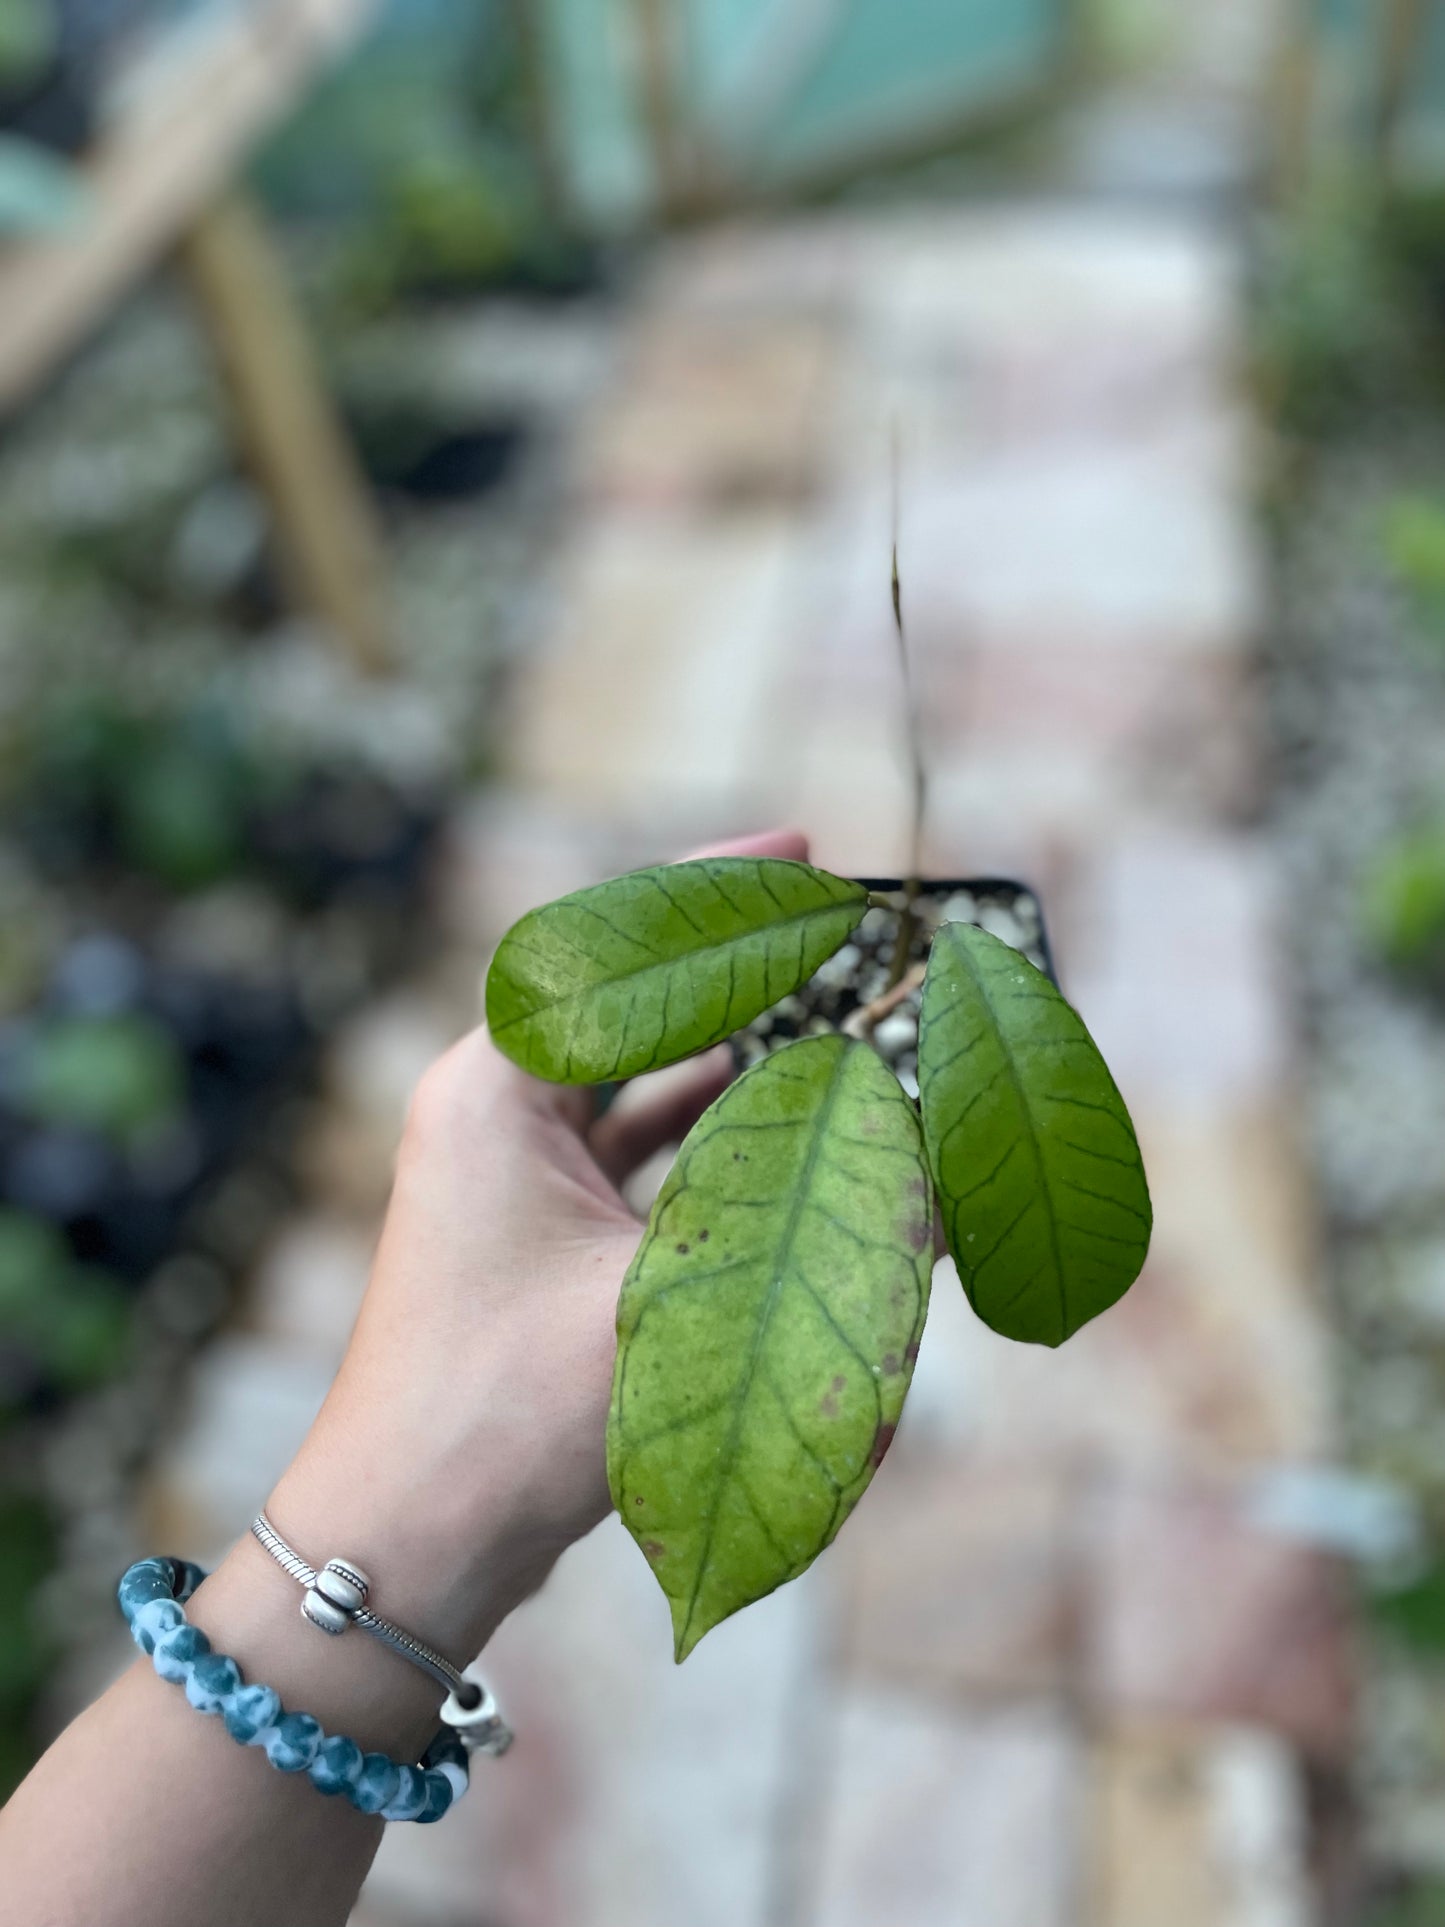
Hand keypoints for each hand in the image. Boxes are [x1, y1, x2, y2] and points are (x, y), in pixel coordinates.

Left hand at [243, 830, 809, 1713]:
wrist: (409, 1542)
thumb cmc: (511, 1416)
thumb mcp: (677, 1311)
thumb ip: (814, 1240)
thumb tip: (947, 1185)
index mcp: (494, 1091)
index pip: (612, 946)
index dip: (716, 888)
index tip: (801, 847)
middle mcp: (492, 1115)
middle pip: (630, 1003)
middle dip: (737, 971)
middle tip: (836, 934)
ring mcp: (508, 1176)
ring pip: (635, 1080)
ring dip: (730, 1054)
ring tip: (827, 1017)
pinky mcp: (532, 1235)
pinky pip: (630, 1153)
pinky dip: (706, 1135)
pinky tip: (773, 1115)